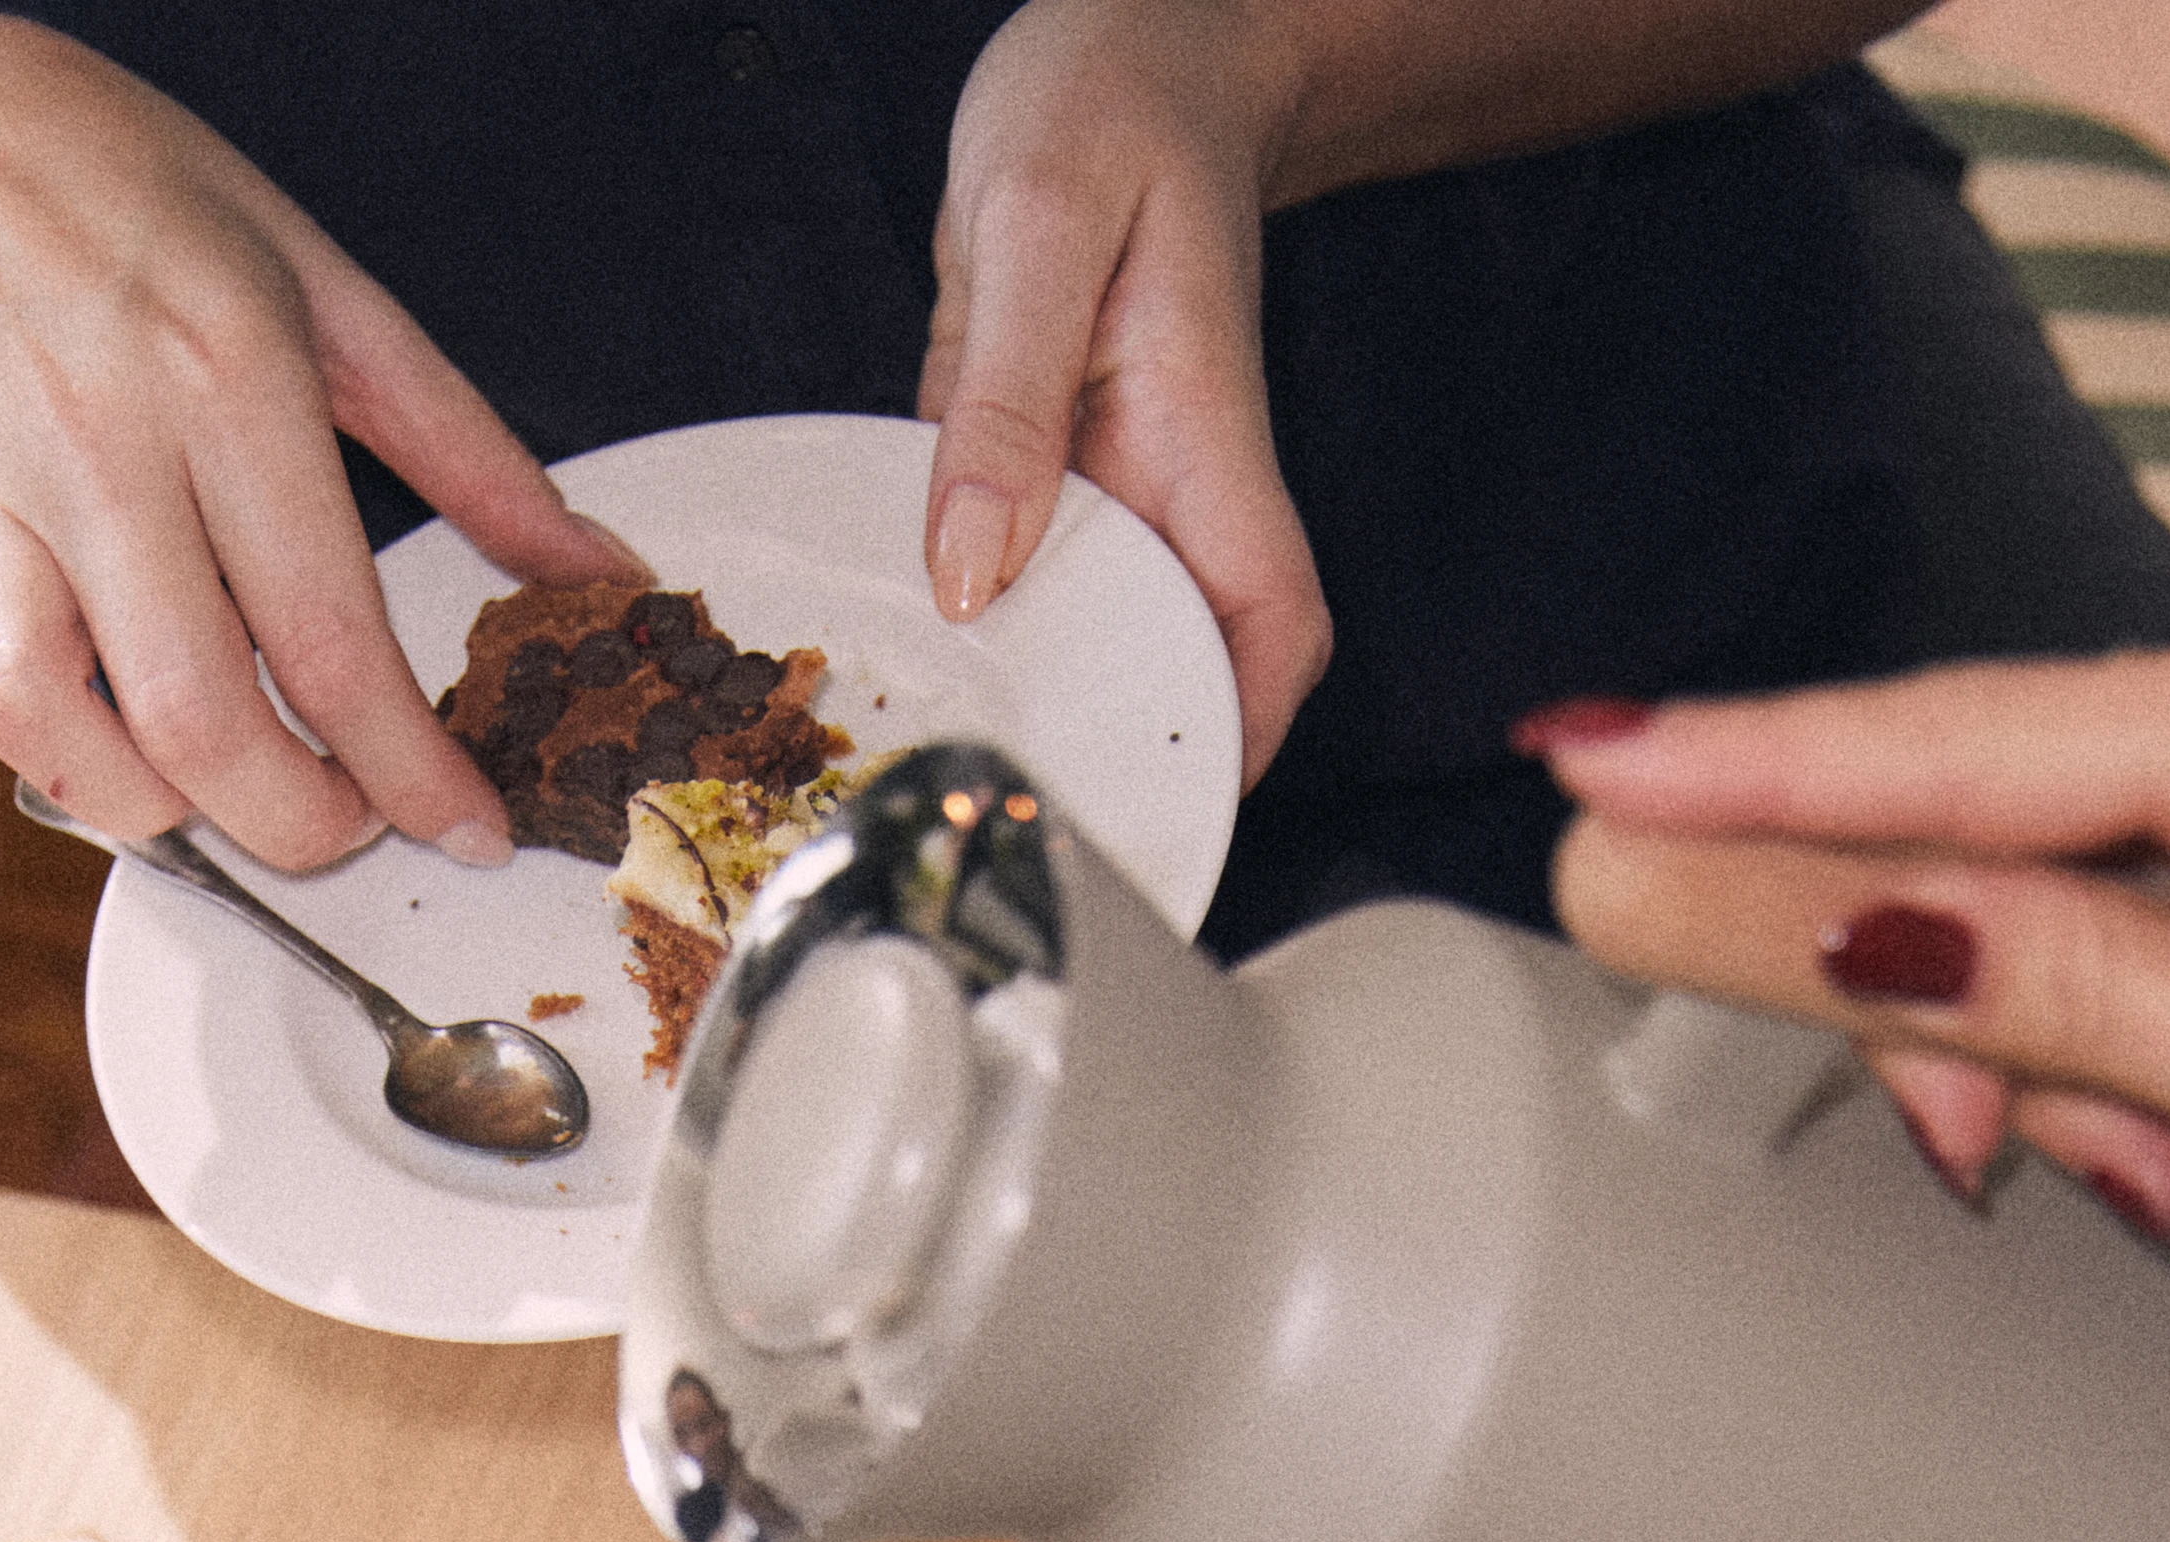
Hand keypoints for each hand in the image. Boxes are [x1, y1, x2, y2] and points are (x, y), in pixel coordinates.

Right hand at [0, 15, 637, 872]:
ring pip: (36, 720)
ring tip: (193, 779)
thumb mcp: (326, 288)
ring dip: (131, 801)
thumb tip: (593, 572)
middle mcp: (94, 438)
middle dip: (291, 822)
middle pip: (195, 721)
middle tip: (334, 816)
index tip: (463, 828)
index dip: (413, 773)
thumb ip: (469, 448)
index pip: (333, 639)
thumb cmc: (137, 207)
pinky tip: (25, 727)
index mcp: (224, 374)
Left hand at [919, 0, 1330, 787]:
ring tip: (936, 778)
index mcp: (1205, 441)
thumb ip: (1004, 400)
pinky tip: (899, 657)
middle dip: (1114, 755)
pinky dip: (970, 622)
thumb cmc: (1112, 101)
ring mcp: (1111, 487)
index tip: (1173, 807)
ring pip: (1089, 635)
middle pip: (1176, 666)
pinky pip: (1013, 570)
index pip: (1270, 628)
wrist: (1129, 47)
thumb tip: (973, 572)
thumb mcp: (1039, 223)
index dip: (1240, 735)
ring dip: (1032, 702)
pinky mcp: (1045, 471)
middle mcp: (1170, 486)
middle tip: (1008, 835)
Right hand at [1526, 593, 2169, 1269]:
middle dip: (1934, 1001)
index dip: (1740, 775)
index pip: (1941, 749)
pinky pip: (2140, 900)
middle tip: (1968, 1158)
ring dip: (2051, 1054)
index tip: (1572, 774)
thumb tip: (1836, 916)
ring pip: (2052, 884)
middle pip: (1977, 815)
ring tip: (2166, 1184)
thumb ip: (2050, 990)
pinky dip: (2120, 1034)